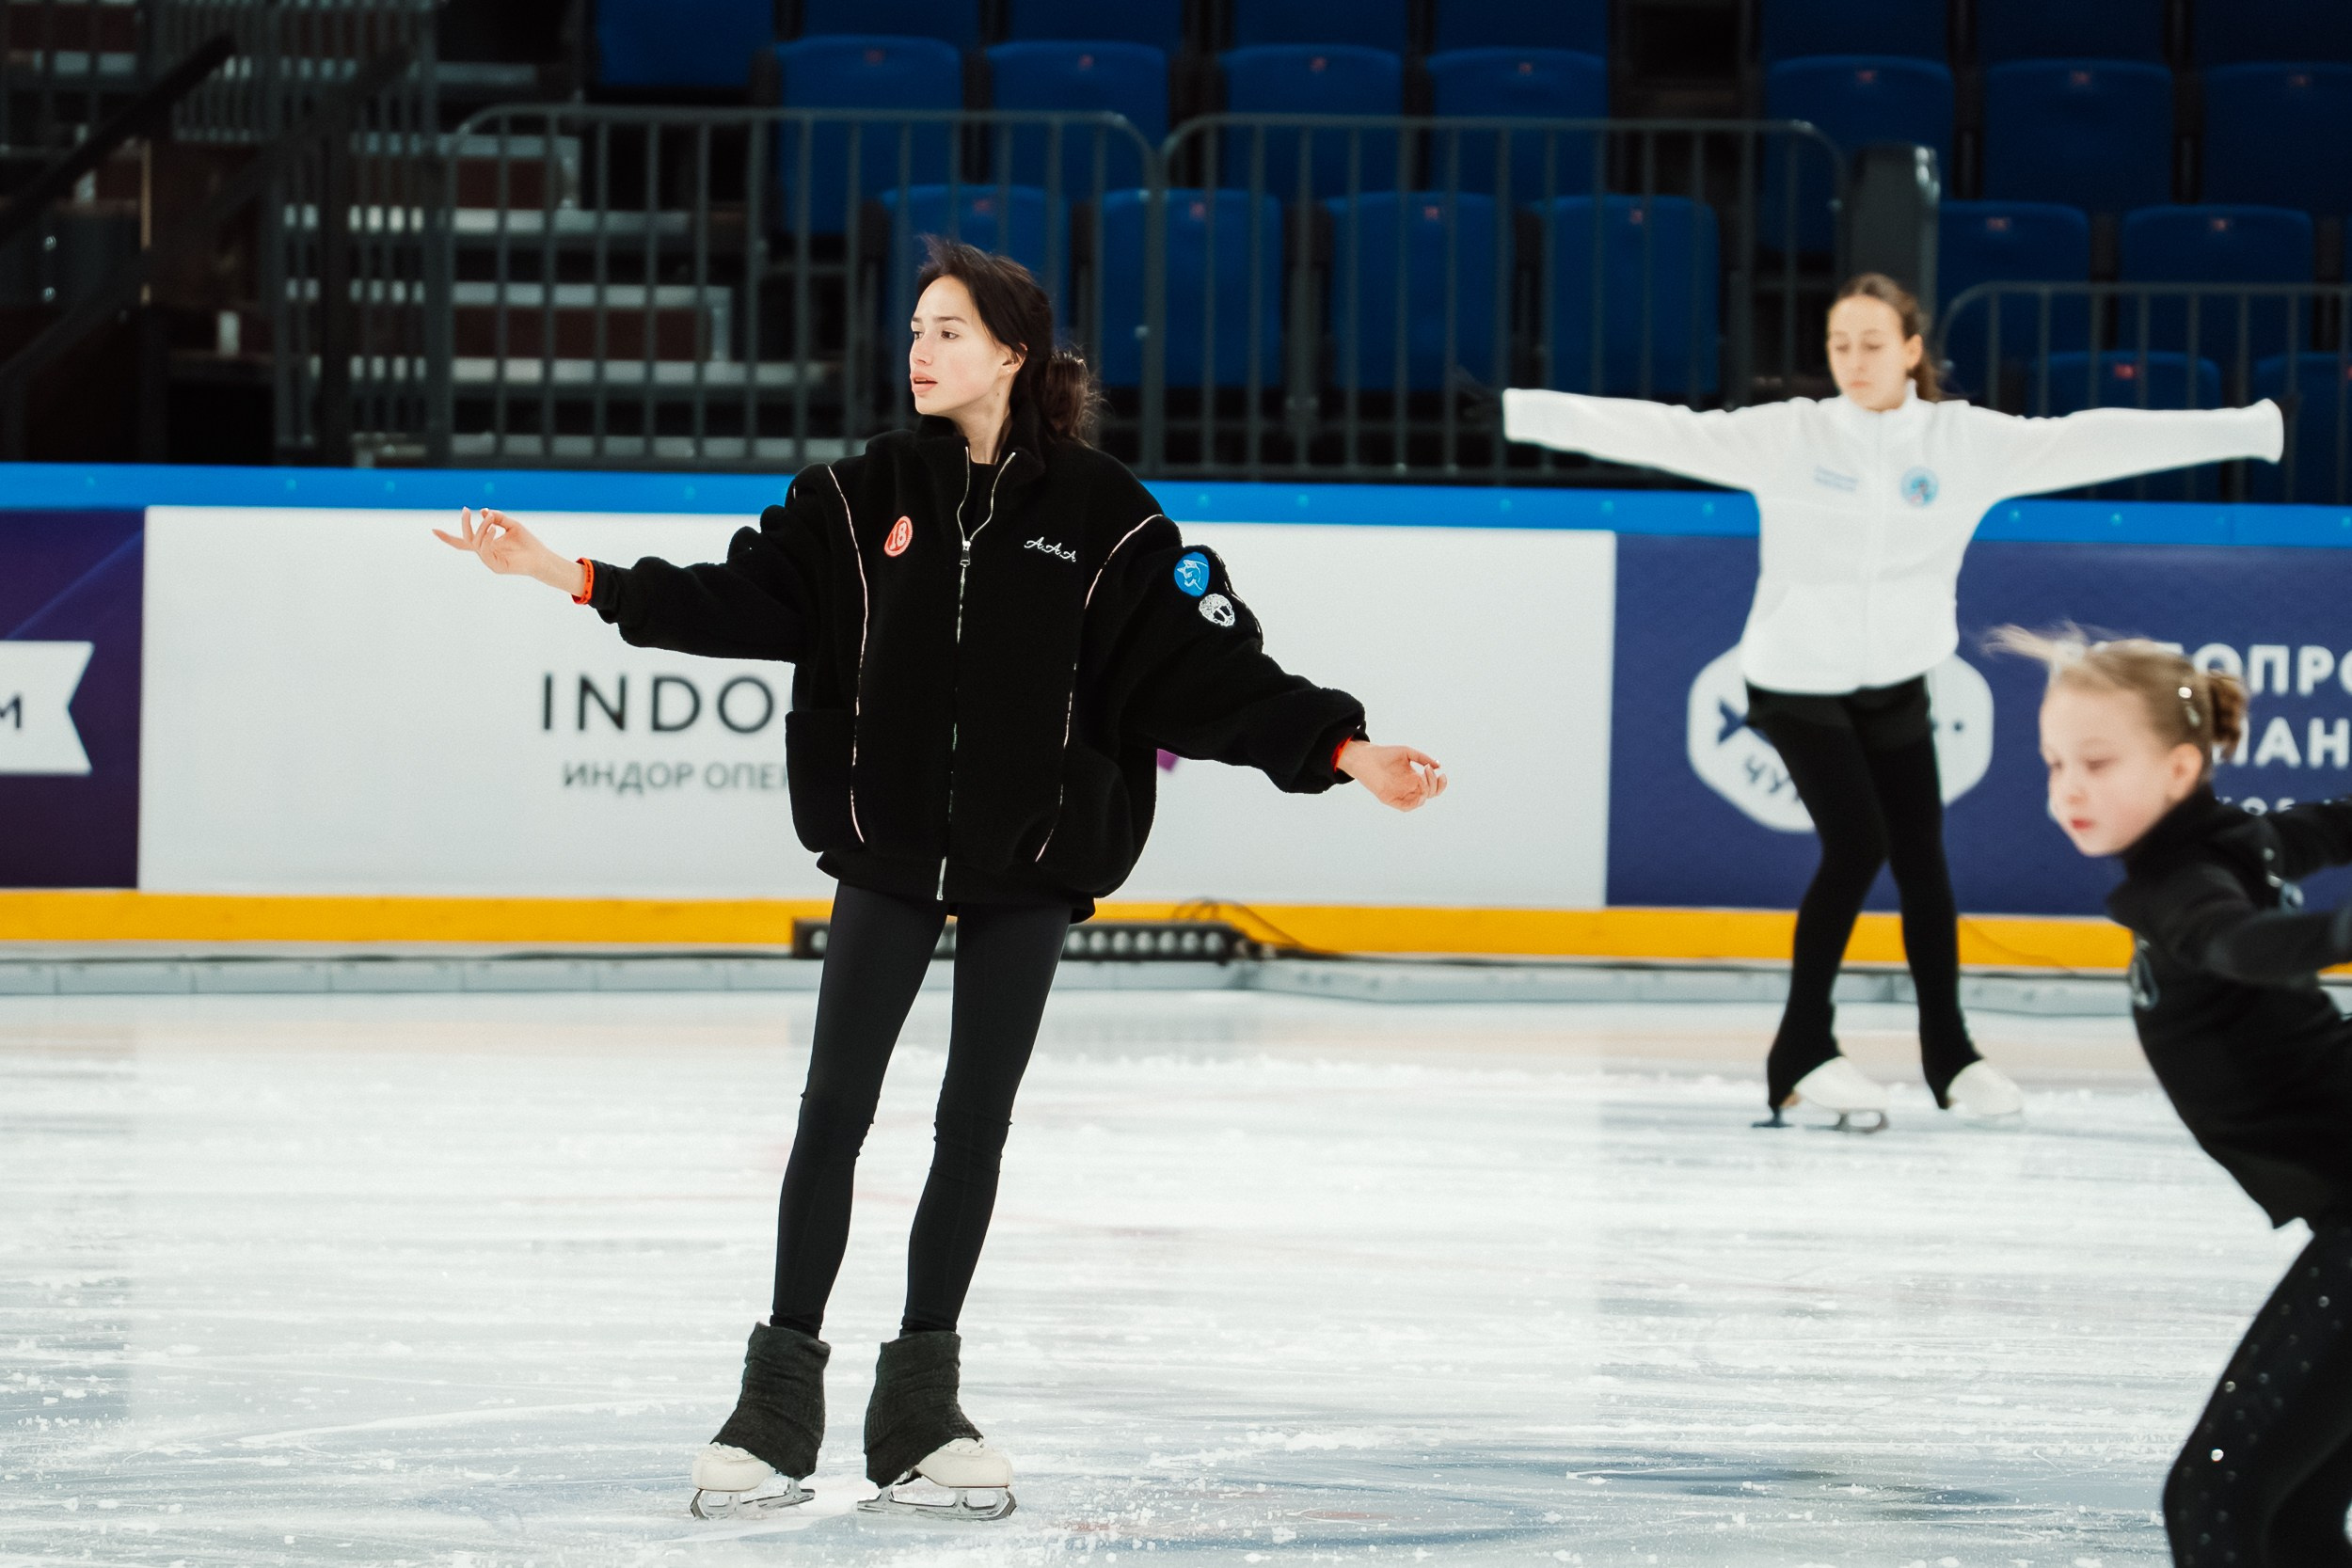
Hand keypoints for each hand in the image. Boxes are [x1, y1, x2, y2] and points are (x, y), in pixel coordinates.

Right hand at [433, 507, 585, 596]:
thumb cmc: (528, 543)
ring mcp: (489, 561)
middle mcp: (485, 553)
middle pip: (466, 540)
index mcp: (486, 544)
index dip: (448, 537)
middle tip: (465, 510)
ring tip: (491, 518)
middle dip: (464, 525)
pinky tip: (493, 528)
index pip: (464, 542)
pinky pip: (485, 550)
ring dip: (481, 528)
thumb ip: (497, 518)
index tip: (433, 530)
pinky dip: (487, 538)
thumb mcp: (511, 525)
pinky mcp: (496, 567)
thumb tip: (483, 510)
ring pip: (476, 543)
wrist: (541, 557)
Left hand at [1338, 740, 1446, 811]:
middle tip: (1427, 771)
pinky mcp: (1390, 799)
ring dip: (1426, 792)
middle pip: (1429, 794)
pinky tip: (1419, 792)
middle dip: (1435, 785)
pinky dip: (1415, 802)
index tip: (1442, 773)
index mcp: (1414, 778)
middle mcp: (1409, 788)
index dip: (1441, 784)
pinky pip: (1406, 807)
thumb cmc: (1385, 754)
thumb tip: (1438, 765)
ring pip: (1420, 801)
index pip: (1433, 787)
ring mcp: (1400, 794)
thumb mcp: (1407, 753)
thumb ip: (1422, 758)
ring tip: (1422, 778)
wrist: (1365, 757)